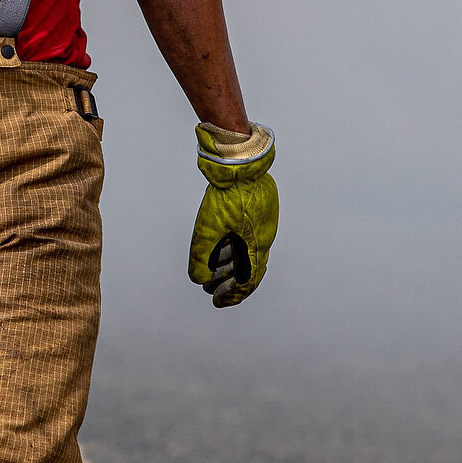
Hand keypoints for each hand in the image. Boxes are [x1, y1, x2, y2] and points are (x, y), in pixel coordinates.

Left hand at [187, 123, 277, 308]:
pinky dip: (232, 248)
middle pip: (248, 269)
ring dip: (228, 265)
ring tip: (211, 272)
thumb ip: (202, 255)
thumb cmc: (228, 193)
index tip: (216, 302)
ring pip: (246, 253)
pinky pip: (246, 238)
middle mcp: (262, 236)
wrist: (240, 160)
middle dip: (228, 283)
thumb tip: (199, 279)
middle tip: (211, 291)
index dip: (232, 294)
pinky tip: (219, 246)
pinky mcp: (256, 212)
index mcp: (256, 244)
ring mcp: (260, 224)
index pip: (247, 281)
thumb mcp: (208, 227)